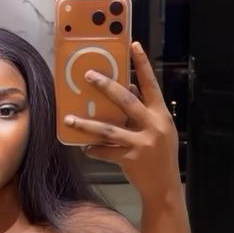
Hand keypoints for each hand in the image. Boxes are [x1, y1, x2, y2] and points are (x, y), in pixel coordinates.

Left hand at [63, 41, 179, 202]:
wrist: (164, 187)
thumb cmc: (161, 156)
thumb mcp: (160, 130)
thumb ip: (146, 111)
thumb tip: (131, 89)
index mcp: (161, 115)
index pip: (152, 84)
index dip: (143, 64)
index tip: (134, 45)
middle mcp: (153, 126)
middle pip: (126, 100)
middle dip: (105, 86)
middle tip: (88, 75)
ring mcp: (141, 143)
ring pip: (108, 130)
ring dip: (87, 124)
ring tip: (69, 119)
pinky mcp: (130, 159)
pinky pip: (106, 152)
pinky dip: (94, 150)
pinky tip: (84, 148)